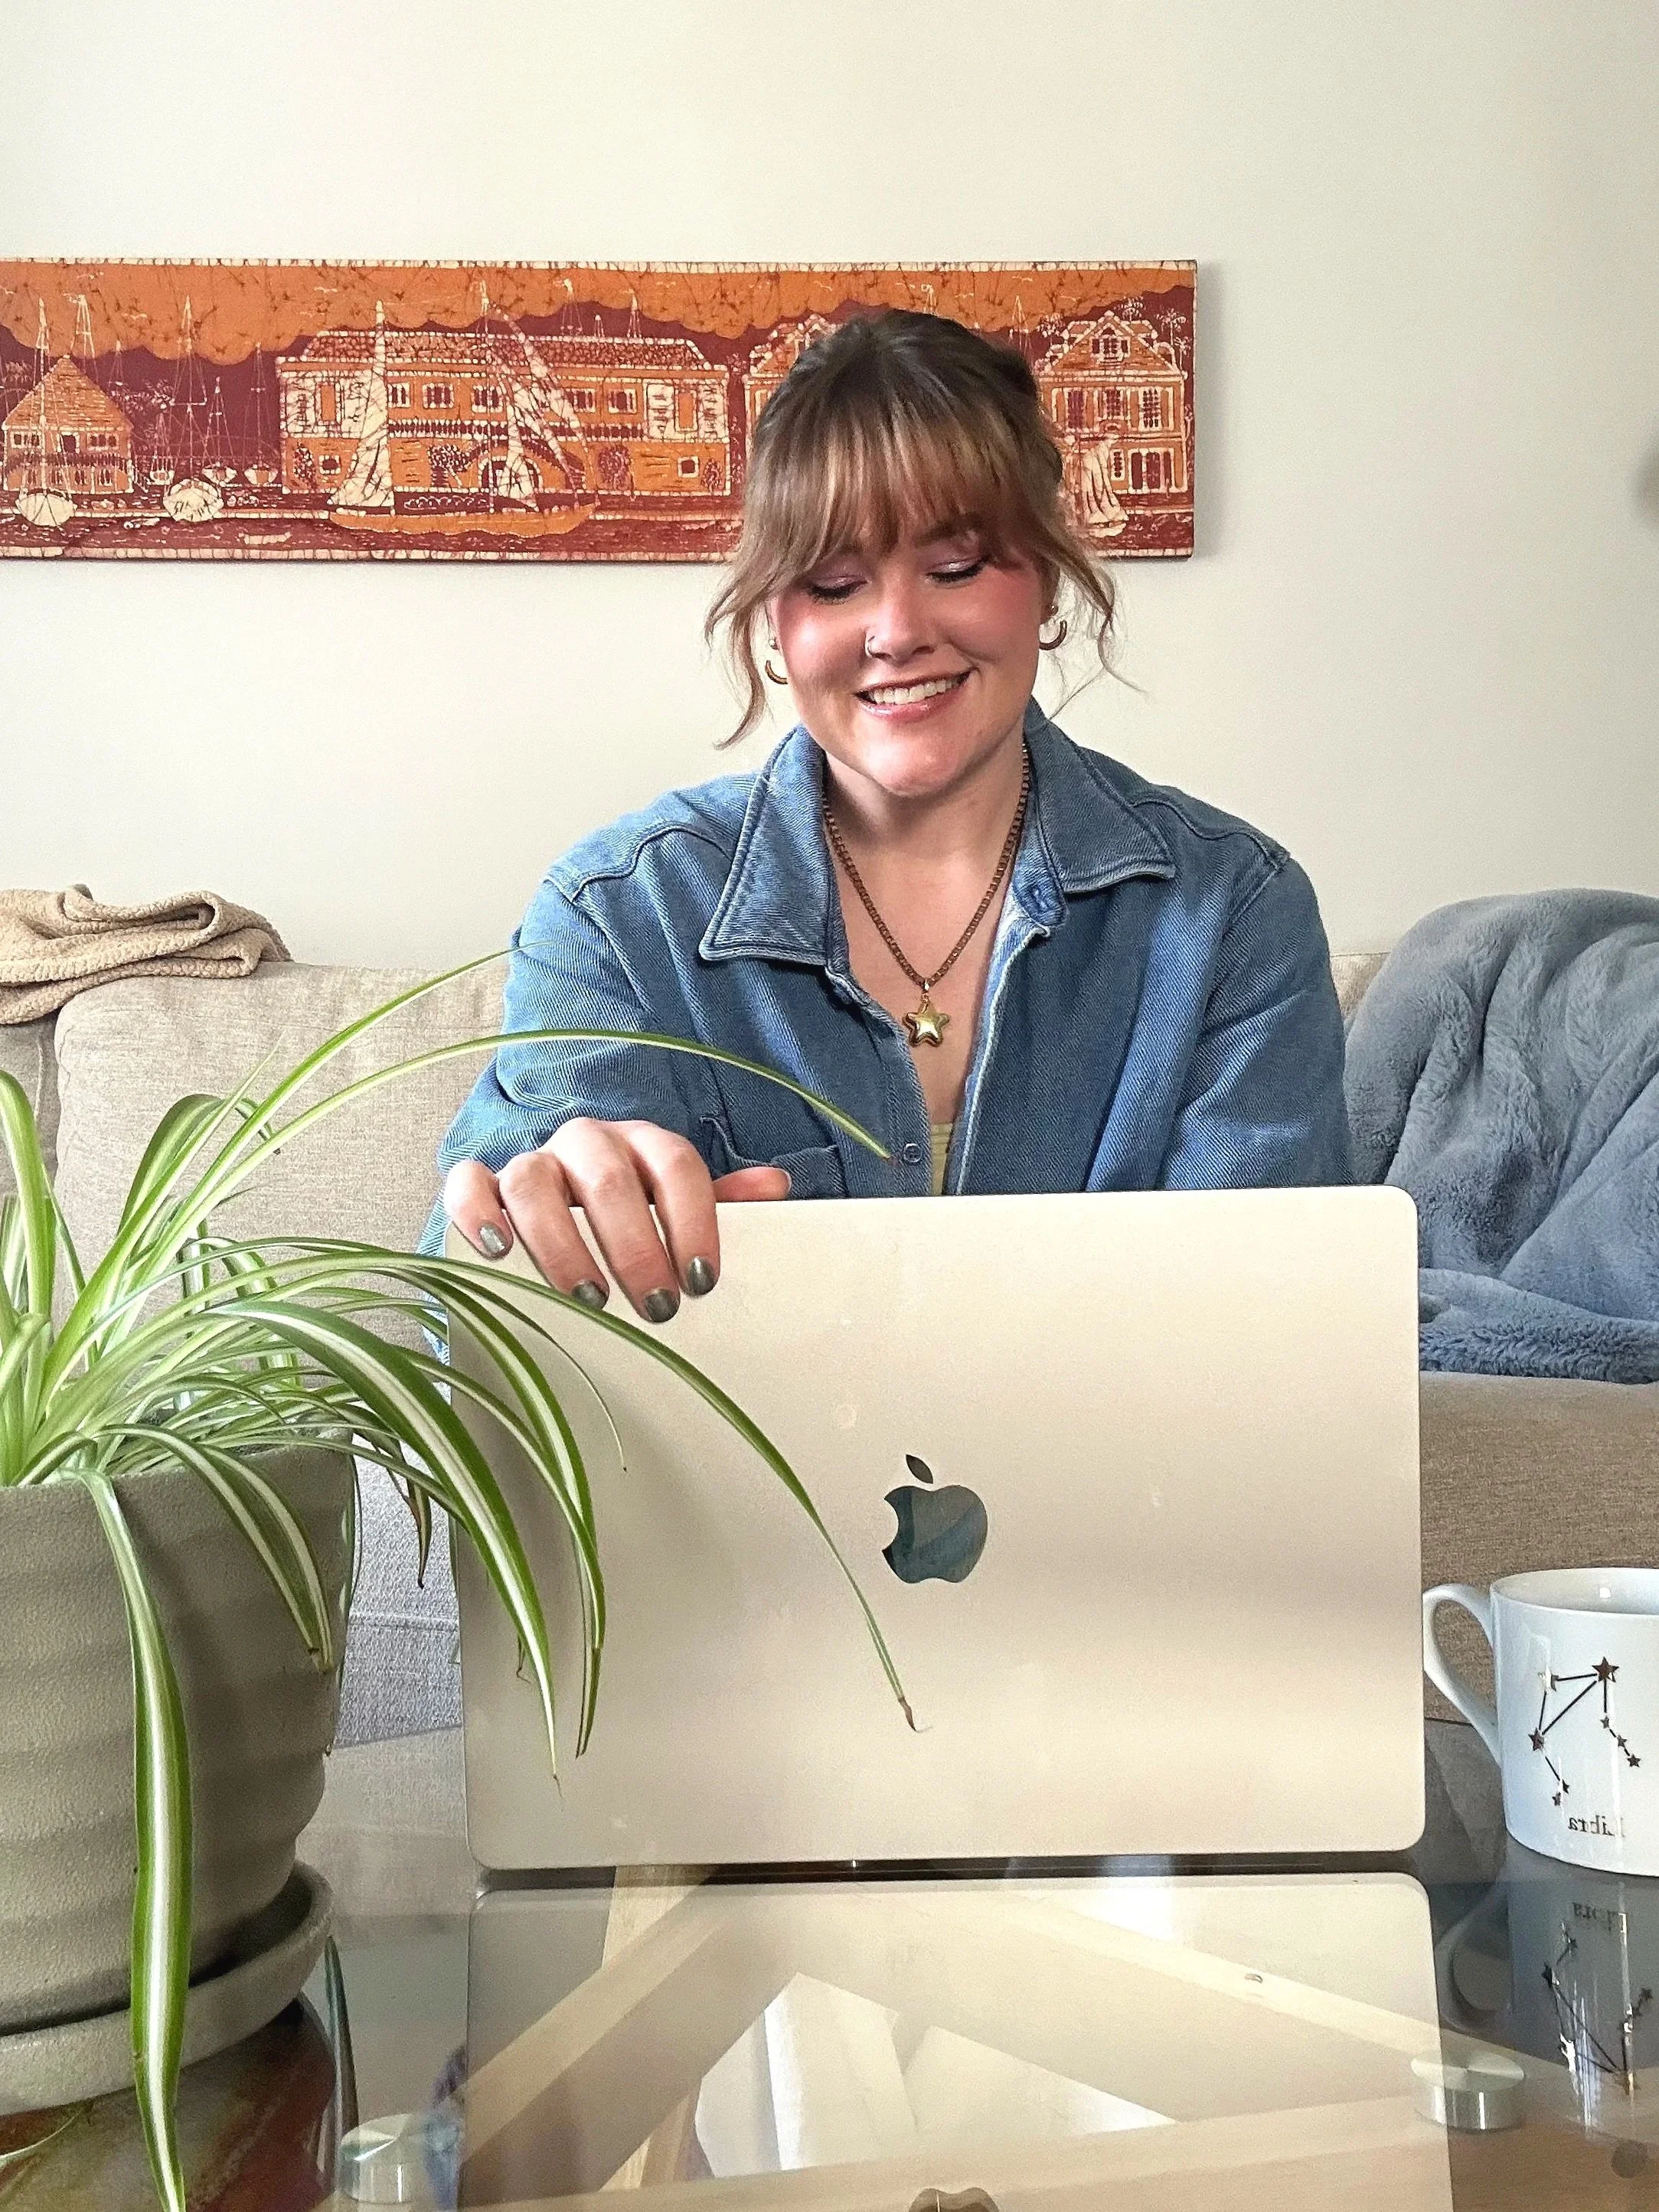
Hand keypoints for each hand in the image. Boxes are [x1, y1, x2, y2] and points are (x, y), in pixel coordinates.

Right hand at [443, 1118, 789, 1321]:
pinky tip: (498, 1252)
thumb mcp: (678, 1213)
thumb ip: (721, 1203)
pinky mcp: (482, 1187)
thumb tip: (776, 1187)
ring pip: (534, 1180)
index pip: (675, 1164)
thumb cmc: (632, 1223)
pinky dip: (478, 1211)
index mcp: (642, 1146)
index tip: (701, 1280)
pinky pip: (467, 1183)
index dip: (693, 1219)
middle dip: (635, 1245)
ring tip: (588, 1296)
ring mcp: (532, 1162)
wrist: (559, 1219)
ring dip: (561, 1241)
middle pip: (607, 1177)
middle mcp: (587, 1144)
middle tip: (657, 1306)